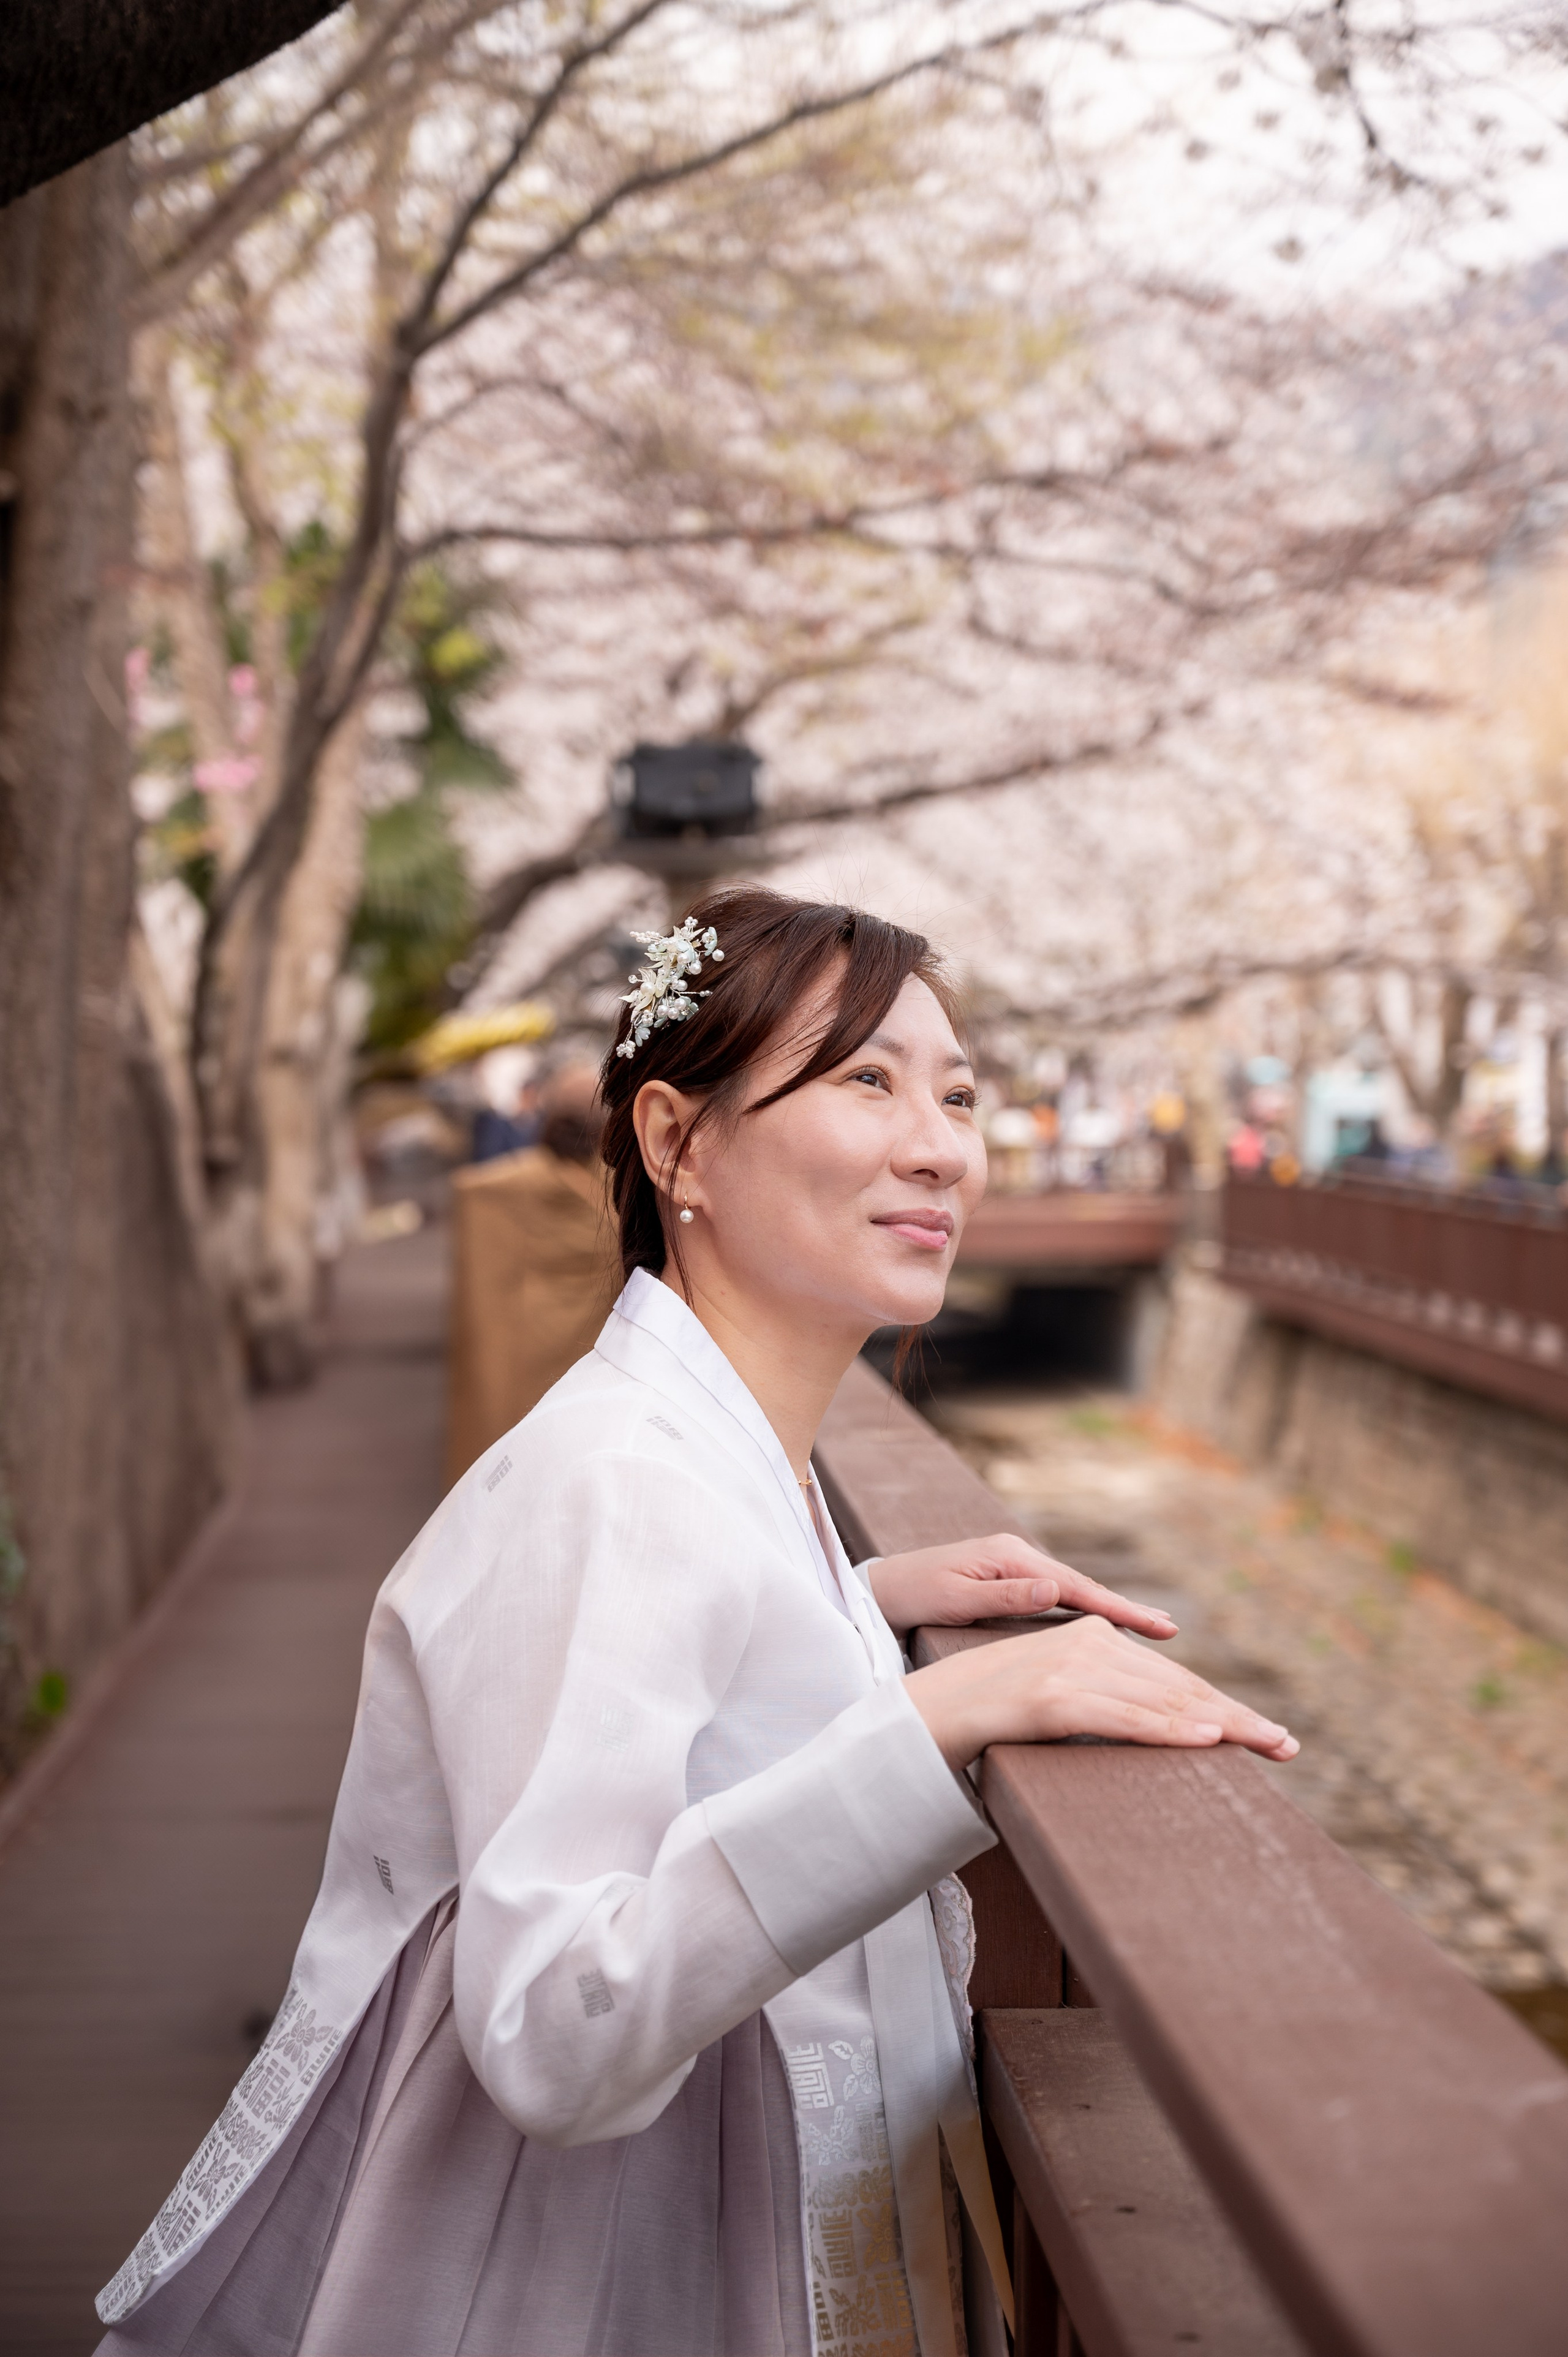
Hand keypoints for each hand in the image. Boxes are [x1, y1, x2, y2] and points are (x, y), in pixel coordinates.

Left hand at [867, 1532, 1177, 1641]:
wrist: (879, 1589)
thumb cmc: (911, 1596)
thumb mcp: (955, 1599)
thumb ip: (1005, 1597)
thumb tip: (1055, 1590)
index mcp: (1010, 1556)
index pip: (1075, 1587)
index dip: (1118, 1610)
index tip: (1157, 1626)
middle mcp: (1018, 1556)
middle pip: (1082, 1588)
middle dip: (1125, 1610)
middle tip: (1171, 1631)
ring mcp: (1014, 1566)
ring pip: (1072, 1594)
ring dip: (1109, 1611)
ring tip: (1151, 1630)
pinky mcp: (1007, 1581)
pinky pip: (1056, 1599)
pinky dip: (1084, 1612)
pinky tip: (1102, 1627)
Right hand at [904, 1613, 1299, 1770]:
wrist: (926, 1710)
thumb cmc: (990, 1712)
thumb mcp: (1056, 1698)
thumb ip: (1099, 1698)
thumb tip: (1149, 1719)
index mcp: (1089, 1638)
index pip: (1170, 1678)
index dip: (1220, 1704)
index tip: (1264, 1731)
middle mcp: (1085, 1645)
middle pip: (1177, 1687)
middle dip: (1236, 1718)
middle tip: (1287, 1745)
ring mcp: (1069, 1671)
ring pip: (1160, 1702)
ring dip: (1219, 1725)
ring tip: (1266, 1744)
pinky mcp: (1052, 1699)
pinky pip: (1122, 1718)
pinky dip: (1167, 1729)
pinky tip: (1205, 1738)